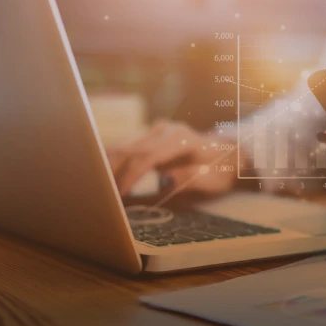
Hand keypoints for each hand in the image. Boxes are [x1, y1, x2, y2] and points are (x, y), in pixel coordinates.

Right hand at [107, 121, 236, 196]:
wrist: (229, 154)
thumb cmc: (219, 171)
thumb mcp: (207, 181)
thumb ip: (184, 182)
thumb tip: (160, 183)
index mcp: (181, 139)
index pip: (147, 157)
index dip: (130, 176)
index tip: (118, 194)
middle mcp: (166, 130)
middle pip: (130, 149)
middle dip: (111, 171)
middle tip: (98, 193)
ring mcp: (157, 130)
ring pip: (124, 147)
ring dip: (108, 166)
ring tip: (96, 185)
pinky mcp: (150, 136)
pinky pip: (127, 148)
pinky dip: (114, 161)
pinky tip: (103, 174)